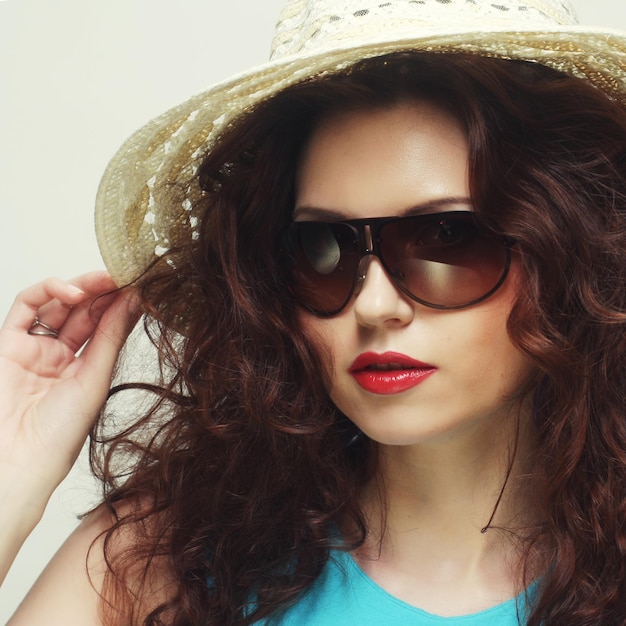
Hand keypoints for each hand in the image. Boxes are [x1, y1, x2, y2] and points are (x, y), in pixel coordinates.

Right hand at [0, 271, 138, 582]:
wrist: (17, 459)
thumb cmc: (57, 435)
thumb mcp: (95, 378)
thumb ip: (111, 337)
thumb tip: (135, 301)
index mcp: (85, 369)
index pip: (105, 326)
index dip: (121, 304)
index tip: (141, 286)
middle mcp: (60, 356)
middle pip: (84, 312)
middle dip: (105, 291)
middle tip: (125, 275)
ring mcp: (34, 348)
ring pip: (58, 304)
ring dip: (83, 286)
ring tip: (106, 279)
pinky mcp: (8, 343)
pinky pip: (26, 306)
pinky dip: (49, 290)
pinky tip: (74, 291)